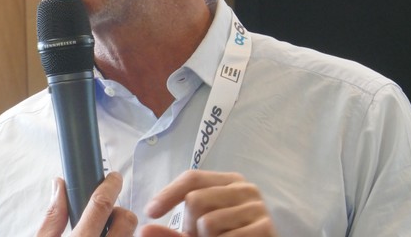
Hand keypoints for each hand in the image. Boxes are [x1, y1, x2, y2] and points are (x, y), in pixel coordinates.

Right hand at [37, 172, 136, 236]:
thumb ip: (52, 218)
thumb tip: (59, 186)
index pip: (101, 205)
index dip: (110, 186)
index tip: (113, 177)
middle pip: (127, 220)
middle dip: (118, 212)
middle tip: (104, 216)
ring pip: (131, 234)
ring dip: (121, 230)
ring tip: (103, 235)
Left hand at [141, 170, 276, 236]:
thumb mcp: (198, 233)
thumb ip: (172, 232)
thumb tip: (144, 231)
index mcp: (229, 182)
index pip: (192, 178)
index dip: (168, 193)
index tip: (150, 212)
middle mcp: (246, 189)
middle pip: (195, 200)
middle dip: (190, 225)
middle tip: (200, 236)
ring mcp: (258, 208)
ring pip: (208, 222)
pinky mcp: (266, 228)